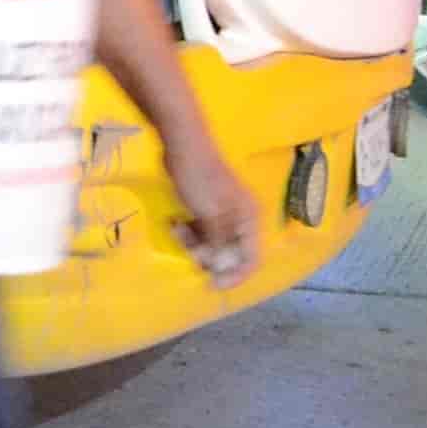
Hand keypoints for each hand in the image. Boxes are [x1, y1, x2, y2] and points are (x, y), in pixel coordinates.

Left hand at [167, 144, 263, 288]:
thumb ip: (219, 244)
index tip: (212, 284)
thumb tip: (224, 269)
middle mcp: (241, 218)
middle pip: (230, 253)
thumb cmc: (198, 178)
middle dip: (208, 255)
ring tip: (177, 229)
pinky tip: (174, 222)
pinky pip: (201, 230)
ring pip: (212, 242)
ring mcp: (223, 212)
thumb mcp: (210, 215)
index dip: (235, 275)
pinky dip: (188, 231)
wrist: (182, 144)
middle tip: (189, 249)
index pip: (252, 258)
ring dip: (194, 243)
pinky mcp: (207, 207)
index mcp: (249, 219)